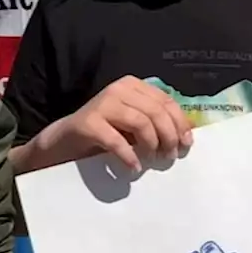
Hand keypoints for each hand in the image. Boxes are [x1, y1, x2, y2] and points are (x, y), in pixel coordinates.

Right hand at [37, 76, 192, 170]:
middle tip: (169, 156)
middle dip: (168, 136)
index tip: (186, 144)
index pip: (165, 101)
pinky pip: (117, 140)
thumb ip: (155, 122)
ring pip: (141, 122)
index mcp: (133, 85)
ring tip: (152, 160)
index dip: (180, 123)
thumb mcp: (133, 124)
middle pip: (156, 111)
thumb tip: (186, 135)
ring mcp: (102, 104)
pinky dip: (129, 156)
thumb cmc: (105, 133)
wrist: (65, 141)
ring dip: (151, 145)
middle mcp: (118, 89)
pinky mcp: (88, 123)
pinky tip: (133, 167)